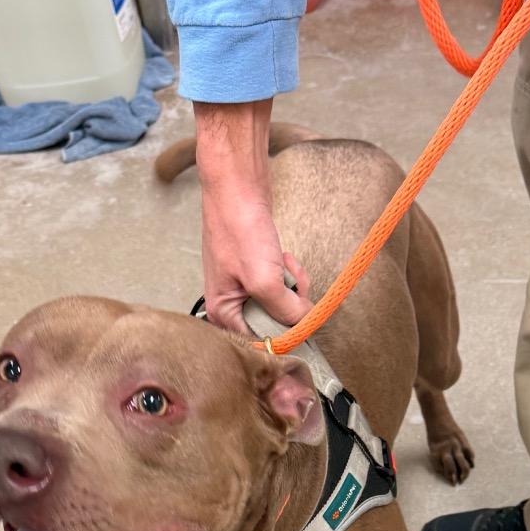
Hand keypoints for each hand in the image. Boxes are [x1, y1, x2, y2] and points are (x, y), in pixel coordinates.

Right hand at [194, 100, 312, 333]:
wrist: (237, 186)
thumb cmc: (239, 229)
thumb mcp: (264, 279)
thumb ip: (285, 310)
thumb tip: (306, 323)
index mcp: (223, 314)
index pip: (260, 344)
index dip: (284, 334)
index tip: (300, 318)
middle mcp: (230, 306)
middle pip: (272, 325)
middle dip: (290, 306)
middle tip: (293, 284)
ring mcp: (242, 288)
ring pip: (280, 304)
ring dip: (292, 286)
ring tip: (286, 263)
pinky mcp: (254, 272)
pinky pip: (280, 286)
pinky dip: (289, 274)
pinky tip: (284, 256)